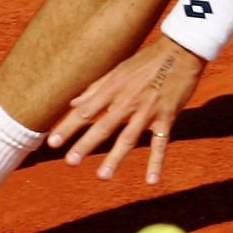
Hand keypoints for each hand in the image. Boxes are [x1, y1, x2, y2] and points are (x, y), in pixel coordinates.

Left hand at [47, 37, 204, 182]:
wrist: (181, 52)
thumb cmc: (147, 61)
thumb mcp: (118, 70)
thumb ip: (96, 88)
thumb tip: (73, 103)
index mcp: (113, 88)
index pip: (86, 110)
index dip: (68, 126)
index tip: (52, 142)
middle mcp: (128, 101)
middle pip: (103, 126)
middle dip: (86, 144)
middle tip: (70, 161)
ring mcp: (148, 111)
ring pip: (128, 138)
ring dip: (115, 158)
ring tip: (102, 176)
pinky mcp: (166, 118)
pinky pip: (160, 144)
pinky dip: (156, 162)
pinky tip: (151, 181)